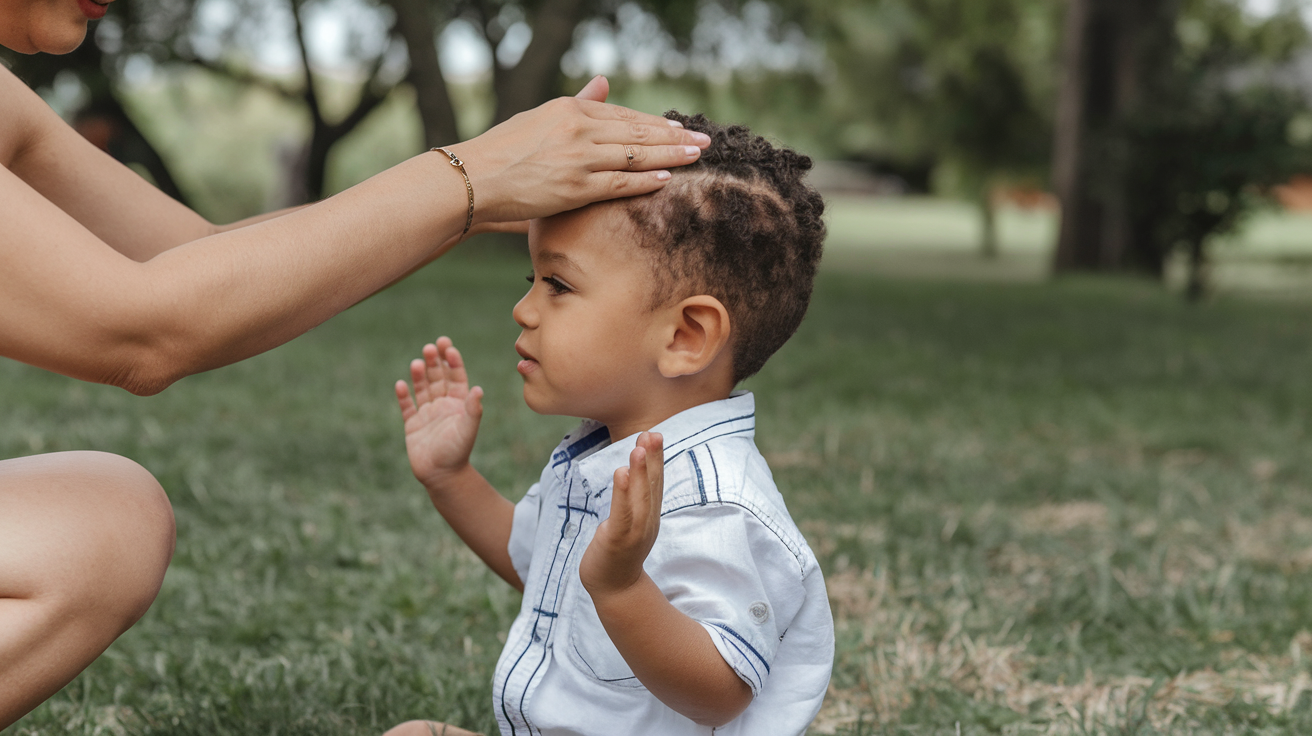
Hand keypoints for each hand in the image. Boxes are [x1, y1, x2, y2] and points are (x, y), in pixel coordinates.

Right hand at [395, 337, 483, 488]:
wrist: (442, 476)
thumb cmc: (458, 452)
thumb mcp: (468, 429)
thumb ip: (473, 410)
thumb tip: (478, 389)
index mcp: (459, 404)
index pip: (457, 377)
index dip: (453, 362)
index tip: (449, 348)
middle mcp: (443, 405)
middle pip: (438, 378)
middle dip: (435, 362)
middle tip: (431, 346)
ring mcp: (427, 413)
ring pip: (422, 388)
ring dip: (420, 375)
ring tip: (417, 362)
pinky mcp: (412, 424)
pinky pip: (407, 406)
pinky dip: (403, 396)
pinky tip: (400, 384)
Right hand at [453, 76, 711, 223]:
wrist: (473, 180)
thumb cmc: (502, 152)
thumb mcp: (540, 117)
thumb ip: (577, 102)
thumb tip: (602, 81)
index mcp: (569, 109)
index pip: (622, 115)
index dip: (654, 123)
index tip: (678, 128)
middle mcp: (578, 129)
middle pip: (637, 131)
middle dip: (673, 136)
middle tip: (702, 140)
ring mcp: (578, 158)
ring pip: (635, 155)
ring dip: (669, 155)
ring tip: (696, 156)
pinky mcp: (575, 187)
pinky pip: (619, 183)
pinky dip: (645, 180)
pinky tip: (667, 178)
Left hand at [580, 432, 664, 596]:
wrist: (613, 590)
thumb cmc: (616, 554)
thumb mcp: (627, 523)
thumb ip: (631, 502)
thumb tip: (629, 475)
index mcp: (649, 516)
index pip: (655, 483)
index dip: (656, 459)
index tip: (654, 435)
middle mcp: (647, 522)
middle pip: (652, 487)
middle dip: (652, 459)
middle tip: (652, 434)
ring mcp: (634, 532)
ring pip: (639, 498)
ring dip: (640, 472)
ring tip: (638, 449)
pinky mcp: (617, 541)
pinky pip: (621, 513)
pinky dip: (623, 493)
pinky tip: (621, 473)